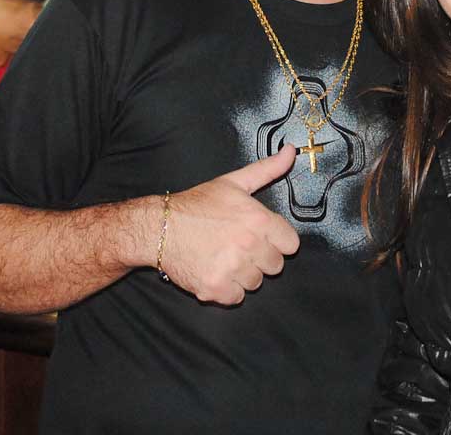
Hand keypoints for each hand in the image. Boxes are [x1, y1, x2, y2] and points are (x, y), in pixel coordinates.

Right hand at [161, 144, 298, 304]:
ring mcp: (232, 268)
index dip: (277, 241)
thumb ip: (267, 169)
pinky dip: (227, 289)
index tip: (262, 237)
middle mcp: (249, 245)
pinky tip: (215, 271)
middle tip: (239, 246)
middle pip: (275, 266)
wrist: (159, 228)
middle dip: (260, 258)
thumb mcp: (234, 182)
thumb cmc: (197, 205)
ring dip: (243, 274)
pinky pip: (236, 297)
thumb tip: (290, 152)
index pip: (291, 244)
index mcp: (258, 220)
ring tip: (224, 257)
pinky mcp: (215, 288)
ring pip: (256, 282)